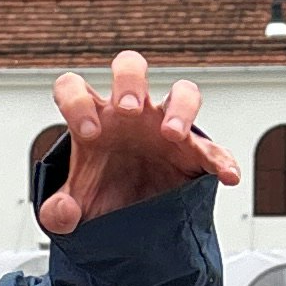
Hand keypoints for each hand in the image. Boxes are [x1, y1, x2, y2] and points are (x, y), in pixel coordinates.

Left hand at [34, 52, 238, 233]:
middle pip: (130, 68)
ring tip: (172, 134)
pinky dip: (223, 160)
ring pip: (181, 92)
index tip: (89, 134)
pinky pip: (213, 149)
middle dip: (130, 82)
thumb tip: (62, 212)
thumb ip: (58, 210)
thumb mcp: (74, 207)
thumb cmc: (101, 194)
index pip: (74, 88)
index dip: (77, 103)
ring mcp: (163, 127)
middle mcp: (129, 114)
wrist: (131, 218)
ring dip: (179, 108)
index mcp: (93, 118)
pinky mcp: (192, 153)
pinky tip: (226, 175)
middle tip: (129, 110)